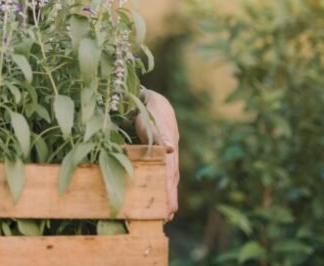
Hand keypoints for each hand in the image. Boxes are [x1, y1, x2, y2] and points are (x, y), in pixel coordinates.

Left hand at [134, 89, 179, 220]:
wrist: (156, 105)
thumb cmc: (152, 115)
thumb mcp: (154, 124)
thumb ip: (160, 137)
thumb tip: (169, 149)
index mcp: (168, 154)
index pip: (169, 177)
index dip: (168, 193)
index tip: (170, 209)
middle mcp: (170, 158)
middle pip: (171, 182)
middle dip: (169, 200)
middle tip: (167, 218)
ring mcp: (167, 159)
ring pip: (169, 180)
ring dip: (168, 196)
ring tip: (165, 215)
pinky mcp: (162, 159)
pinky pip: (164, 175)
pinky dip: (164, 187)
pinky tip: (160, 197)